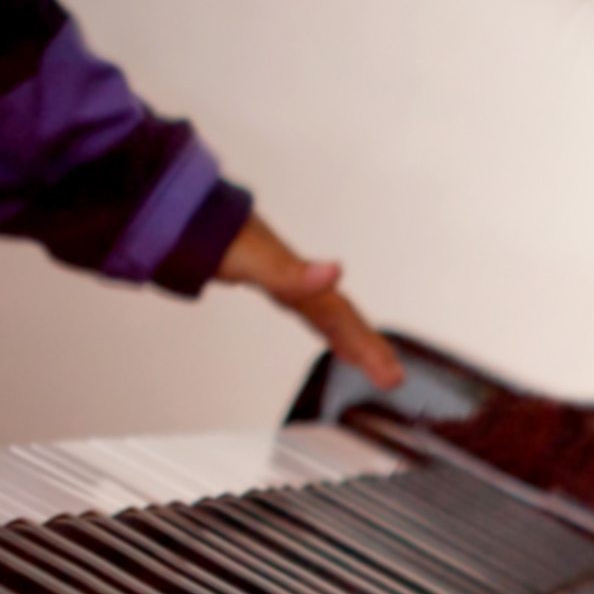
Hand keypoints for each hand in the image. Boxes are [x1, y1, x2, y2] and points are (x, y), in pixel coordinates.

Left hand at [216, 213, 400, 389]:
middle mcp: (303, 285)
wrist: (199, 216)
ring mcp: (293, 286)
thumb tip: (335, 271)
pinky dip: (332, 331)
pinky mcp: (281, 287)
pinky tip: (337, 341)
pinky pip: (317, 315)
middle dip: (370, 348)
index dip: (366, 345)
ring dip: (357, 341)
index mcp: (302, 285)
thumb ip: (293, 272)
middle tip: (394, 377)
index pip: (342, 319)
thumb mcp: (258, 260)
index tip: (390, 372)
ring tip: (377, 363)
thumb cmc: (227, 239)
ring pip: (334, 318)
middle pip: (344, 319)